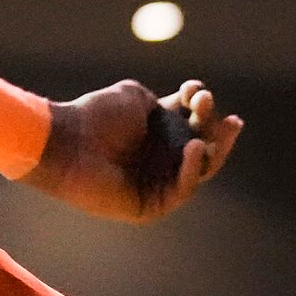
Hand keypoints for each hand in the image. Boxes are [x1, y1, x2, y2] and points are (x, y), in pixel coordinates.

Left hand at [24, 79, 242, 222]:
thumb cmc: (93, 115)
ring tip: (211, 134)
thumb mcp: (133, 96)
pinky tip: (194, 148)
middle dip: (218, 133)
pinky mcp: (150, 205)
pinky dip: (189, 170)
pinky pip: (179, 190)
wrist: (65, 141)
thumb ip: (160, 100)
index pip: (190, 122)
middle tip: (230, 119)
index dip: (200, 107)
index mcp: (156, 131)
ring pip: (197, 171)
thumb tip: (182, 105)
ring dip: (211, 153)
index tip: (198, 91)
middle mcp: (159, 158)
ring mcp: (157, 182)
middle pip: (202, 149)